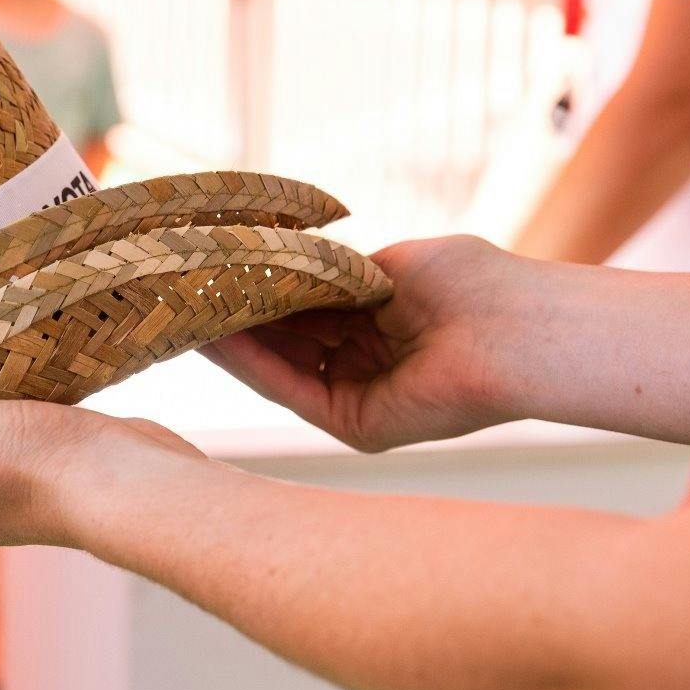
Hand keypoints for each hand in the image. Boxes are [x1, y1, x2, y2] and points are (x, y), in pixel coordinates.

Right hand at [204, 234, 530, 451]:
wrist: (514, 328)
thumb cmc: (470, 283)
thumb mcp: (383, 266)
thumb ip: (327, 271)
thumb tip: (270, 262)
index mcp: (378, 325)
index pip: (303, 309)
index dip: (257, 288)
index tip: (210, 264)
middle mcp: (365, 367)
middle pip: (284, 341)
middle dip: (231, 314)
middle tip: (175, 286)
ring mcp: (359, 400)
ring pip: (278, 368)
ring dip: (229, 338)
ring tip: (177, 305)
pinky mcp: (357, 427)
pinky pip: (291, 391)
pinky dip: (250, 363)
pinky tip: (213, 333)